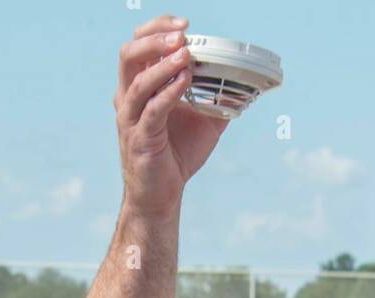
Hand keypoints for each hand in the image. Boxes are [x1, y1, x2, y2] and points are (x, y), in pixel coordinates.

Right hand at [114, 14, 228, 216]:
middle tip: (183, 33)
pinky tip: (186, 81)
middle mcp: (129, 98)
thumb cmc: (176, 157)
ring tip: (185, 52)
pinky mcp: (140, 138)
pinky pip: (152, 110)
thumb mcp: (203, 122)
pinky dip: (169, 92)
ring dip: (162, 64)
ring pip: (137, 80)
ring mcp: (131, 118)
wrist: (162, 196)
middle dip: (154, 38)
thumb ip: (217, 101)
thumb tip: (245, 87)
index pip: (139, 46)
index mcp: (139, 88)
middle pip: (129, 54)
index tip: (185, 24)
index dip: (157, 29)